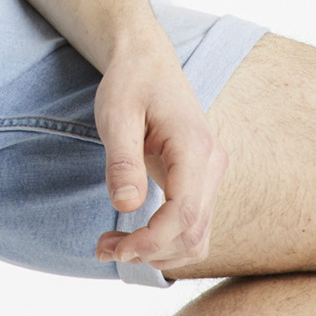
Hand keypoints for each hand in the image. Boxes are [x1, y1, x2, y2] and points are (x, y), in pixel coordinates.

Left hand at [91, 38, 227, 271]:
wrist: (148, 61)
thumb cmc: (130, 82)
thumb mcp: (116, 114)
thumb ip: (122, 159)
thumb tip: (126, 204)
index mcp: (194, 147)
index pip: (183, 214)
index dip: (151, 241)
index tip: (116, 249)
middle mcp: (212, 165)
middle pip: (193, 233)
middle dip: (149, 252)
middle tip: (103, 248)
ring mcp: (210, 176)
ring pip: (196, 238)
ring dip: (157, 253)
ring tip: (113, 245)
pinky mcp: (200, 183)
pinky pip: (190, 226)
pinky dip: (164, 241)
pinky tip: (131, 237)